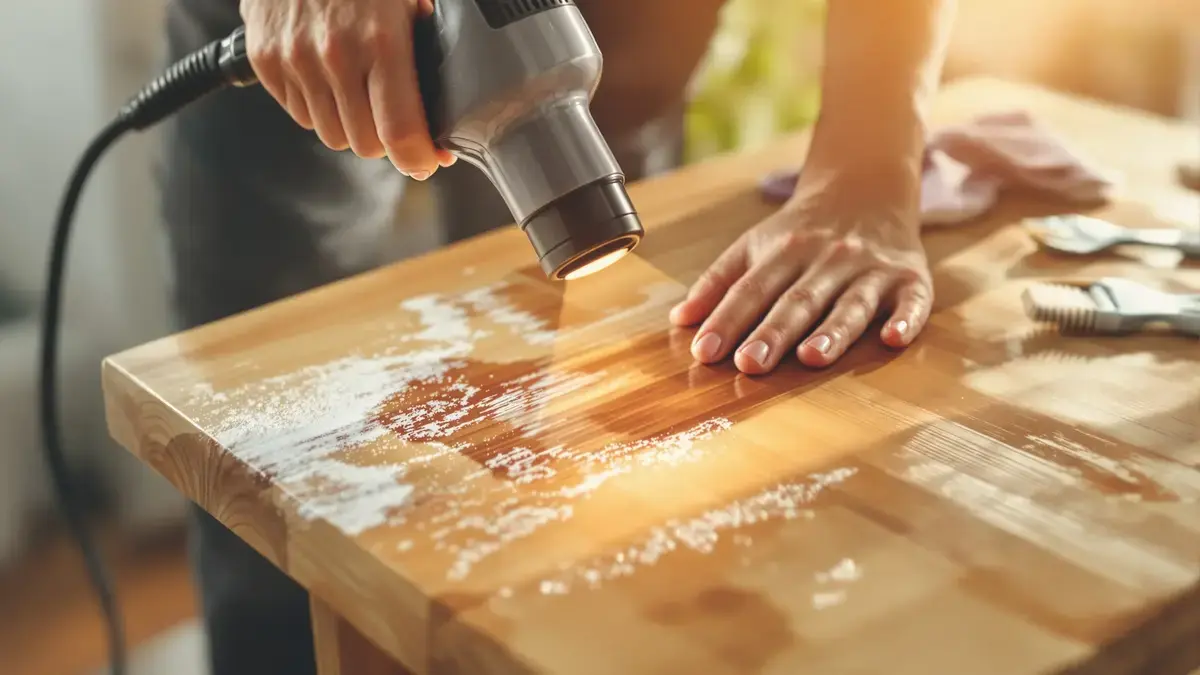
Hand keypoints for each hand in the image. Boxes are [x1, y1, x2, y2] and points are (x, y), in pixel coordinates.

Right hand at [240, 0, 455, 178]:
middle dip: (385, 138)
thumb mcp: (411, 0)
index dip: (419, 158)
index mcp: (381, 41)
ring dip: (350, 123)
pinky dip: (318, 104)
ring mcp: (294, 59)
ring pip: (331, 134)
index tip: (429, 160)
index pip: (400, 133)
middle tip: (395, 115)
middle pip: (364, 145)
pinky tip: (329, 74)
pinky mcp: (265, 59)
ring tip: (359, 87)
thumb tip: (440, 104)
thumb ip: (424, 48)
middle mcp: (334, 56)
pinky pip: (299, 112)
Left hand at [669, 168, 933, 373]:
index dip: (726, 320)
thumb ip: (718, 282)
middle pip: (797, 300)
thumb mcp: (754, 245)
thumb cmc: (801, 231)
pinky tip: (893, 338)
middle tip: (749, 364)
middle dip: (773, 333)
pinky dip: (906, 319)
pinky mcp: (910, 279)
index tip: (704, 351)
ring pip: (850, 303)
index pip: (751, 290)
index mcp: (783, 251)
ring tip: (811, 357)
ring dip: (832, 331)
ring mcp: (870, 269)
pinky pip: (911, 302)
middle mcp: (827, 259)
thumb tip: (680, 321)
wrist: (867, 187)